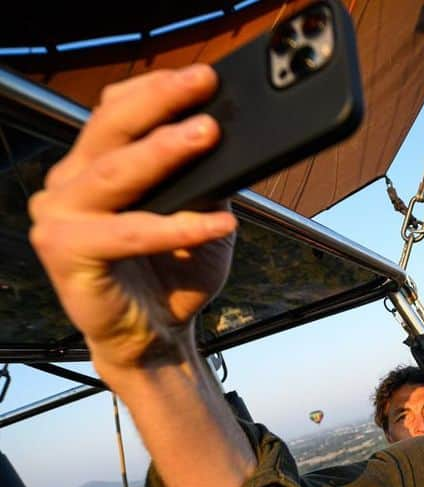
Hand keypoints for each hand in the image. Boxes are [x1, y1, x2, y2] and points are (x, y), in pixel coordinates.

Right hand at [29, 66, 237, 373]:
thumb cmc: (173, 274)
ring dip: (163, 150)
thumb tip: (229, 135)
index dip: (156, 90)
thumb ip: (202, 176)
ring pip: (115, 173)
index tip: (203, 77)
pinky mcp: (65, 252)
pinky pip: (130, 232)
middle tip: (202, 84)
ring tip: (207, 134)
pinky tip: (220, 222)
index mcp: (93, 167)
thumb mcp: (198, 213)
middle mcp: (68, 184)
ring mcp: (59, 216)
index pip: (115, 112)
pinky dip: (179, 226)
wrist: (156, 337)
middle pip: (110, 129)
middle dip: (160, 102)